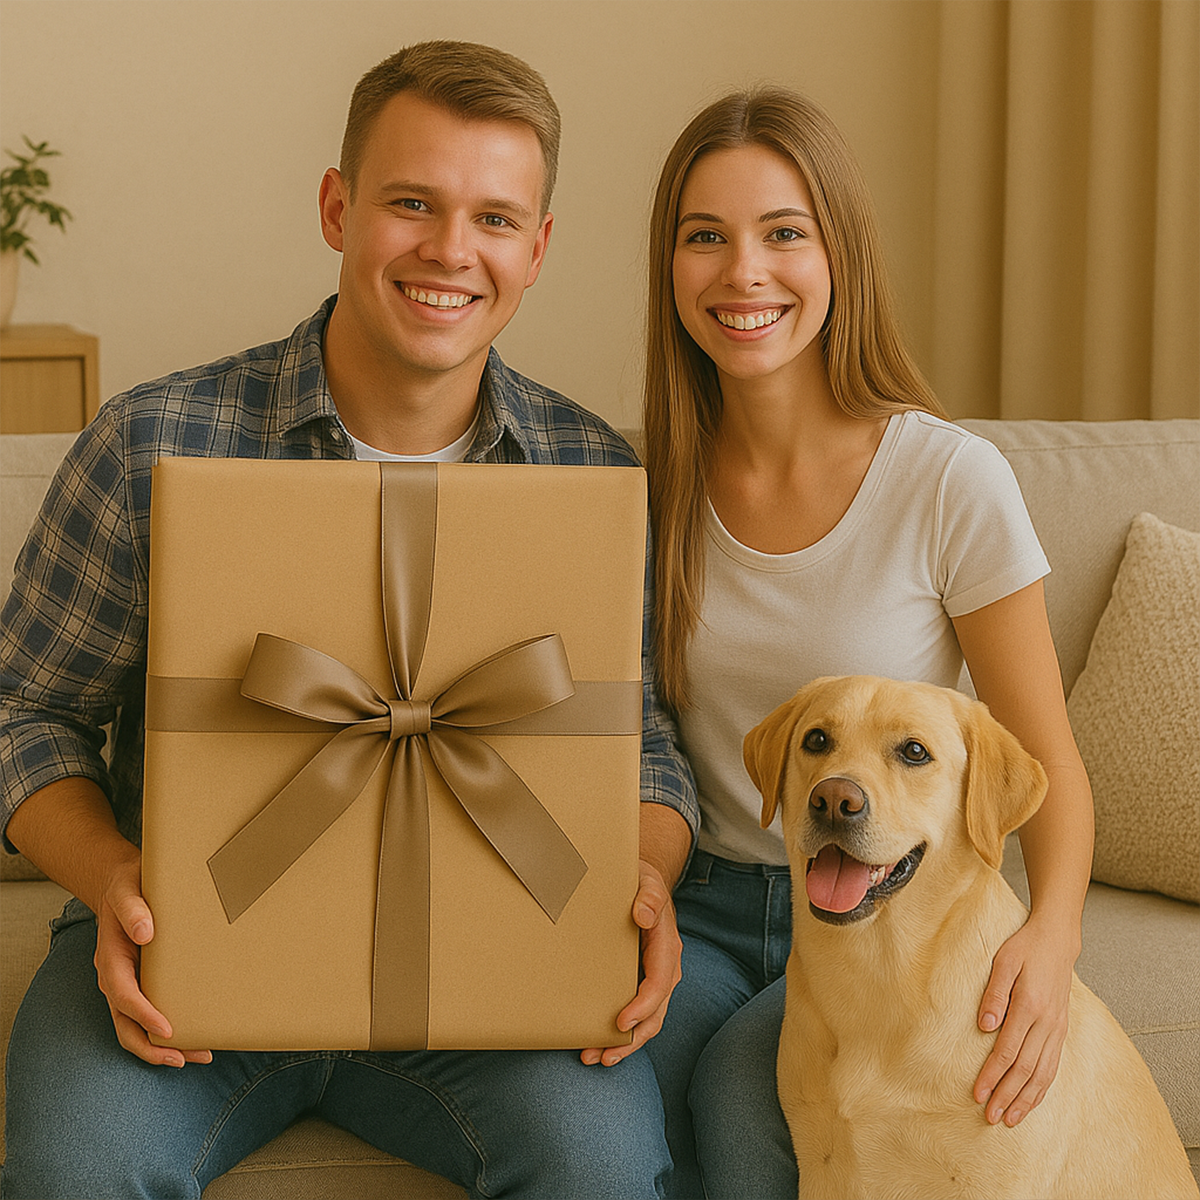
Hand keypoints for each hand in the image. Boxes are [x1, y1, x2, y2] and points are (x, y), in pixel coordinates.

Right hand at [93, 850, 212, 1067]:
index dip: (144, 1015)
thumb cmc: (128, 886)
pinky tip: (194, 1033)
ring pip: (136, 1026)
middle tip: (185, 1058)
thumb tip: (146, 933)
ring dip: (161, 1046)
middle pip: (125, 1024)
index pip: (123, 995)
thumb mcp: (127, 889)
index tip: (167, 1029)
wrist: (123, 884)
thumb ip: (134, 909)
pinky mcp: (141, 982)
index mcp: (111, 958)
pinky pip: (148, 1013)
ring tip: (197, 1054)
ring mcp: (127, 982)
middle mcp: (115, 977)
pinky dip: (166, 1029)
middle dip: (152, 1047)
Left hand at [580, 858, 681, 1066]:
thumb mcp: (647, 881)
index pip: (660, 982)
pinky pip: (635, 1012)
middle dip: (631, 1039)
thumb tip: (643, 915)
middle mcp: (664, 967)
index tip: (621, 1023)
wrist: (642, 883)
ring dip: (624, 1043)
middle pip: (655, 1012)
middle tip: (602, 1055)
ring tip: (595, 1058)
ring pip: (646, 1020)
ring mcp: (653, 976)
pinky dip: (619, 1032)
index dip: (643, 1006)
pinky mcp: (639, 981)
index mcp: (667, 945)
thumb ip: (649, 896)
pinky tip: (597, 1043)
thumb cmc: (642, 883)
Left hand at [973, 915, 1075, 1124]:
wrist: (1057, 940)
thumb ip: (994, 995)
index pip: (1008, 1050)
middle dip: (1007, 1094)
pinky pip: (1053, 1066)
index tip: (978, 1093)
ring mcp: (1057, 1028)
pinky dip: (1042, 1087)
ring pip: (1043, 1073)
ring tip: (1010, 1118)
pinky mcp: (1061, 1030)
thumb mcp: (1003, 962)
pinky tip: (1031, 1100)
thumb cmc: (1024, 948)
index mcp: (1030, 1005)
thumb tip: (984, 1026)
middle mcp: (1047, 1022)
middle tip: (990, 1116)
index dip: (992, 1074)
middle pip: (1026, 1068)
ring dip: (1026, 1098)